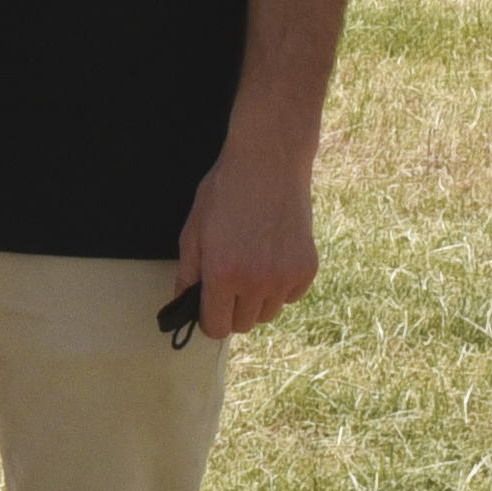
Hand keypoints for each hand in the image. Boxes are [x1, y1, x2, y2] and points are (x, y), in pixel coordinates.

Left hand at [173, 136, 317, 341]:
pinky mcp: (307, 269)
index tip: (208, 307)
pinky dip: (281, 287)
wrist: (269, 163)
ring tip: (251, 266)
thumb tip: (184, 305)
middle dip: (232, 309)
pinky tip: (272, 258)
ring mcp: (285, 277)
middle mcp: (256, 282)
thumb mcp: (193, 231)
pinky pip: (290, 297)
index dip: (209, 319)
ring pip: (268, 314)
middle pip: (243, 324)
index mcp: (222, 274)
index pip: (216, 327)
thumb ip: (187, 274)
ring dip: (257, 300)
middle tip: (229, 280)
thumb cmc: (225, 193)